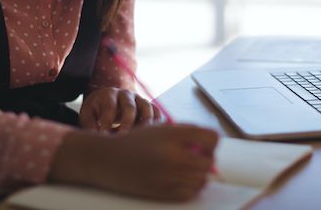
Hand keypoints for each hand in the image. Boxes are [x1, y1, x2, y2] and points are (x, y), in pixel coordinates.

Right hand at [50, 124, 218, 200]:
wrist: (108, 160)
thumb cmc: (135, 142)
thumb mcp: (160, 128)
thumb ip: (186, 133)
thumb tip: (211, 145)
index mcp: (172, 134)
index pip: (211, 138)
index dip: (212, 143)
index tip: (204, 145)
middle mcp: (171, 154)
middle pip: (209, 163)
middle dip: (206, 160)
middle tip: (196, 158)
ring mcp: (167, 175)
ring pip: (202, 180)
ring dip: (198, 175)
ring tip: (186, 168)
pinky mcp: (162, 192)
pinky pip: (189, 193)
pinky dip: (189, 187)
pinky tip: (178, 179)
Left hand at [79, 87, 161, 132]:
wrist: (107, 101)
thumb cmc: (96, 111)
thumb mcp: (88, 115)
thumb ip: (89, 125)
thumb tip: (96, 138)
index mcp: (109, 94)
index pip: (110, 107)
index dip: (107, 122)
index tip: (104, 137)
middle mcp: (125, 94)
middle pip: (129, 106)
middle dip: (127, 124)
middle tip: (122, 139)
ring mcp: (138, 99)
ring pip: (147, 107)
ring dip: (145, 123)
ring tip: (141, 139)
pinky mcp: (147, 106)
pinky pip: (156, 112)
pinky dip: (157, 122)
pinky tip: (152, 136)